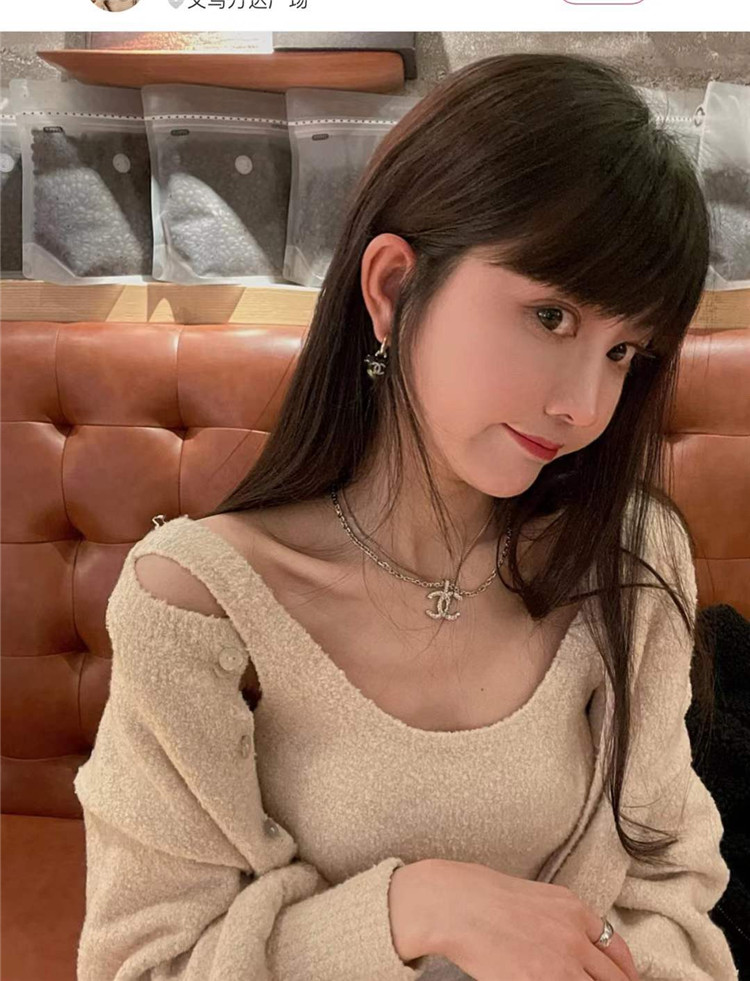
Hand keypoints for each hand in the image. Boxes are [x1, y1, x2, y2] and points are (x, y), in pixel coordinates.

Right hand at [426, 860, 640, 980]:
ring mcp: (559, 964)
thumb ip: (561, 920)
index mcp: (573, 909)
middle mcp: (574, 936)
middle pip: (613, 978)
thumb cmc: (483, 895)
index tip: (624, 980)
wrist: (454, 904)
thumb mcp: (534, 897)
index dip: (625, 972)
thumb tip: (574, 946)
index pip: (616, 948)